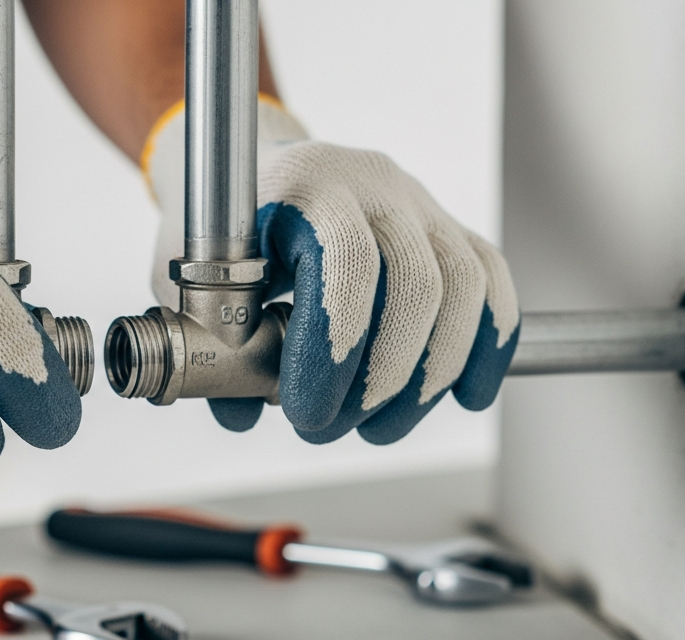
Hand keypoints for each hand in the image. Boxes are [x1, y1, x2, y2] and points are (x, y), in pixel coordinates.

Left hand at [146, 99, 518, 442]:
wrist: (254, 166)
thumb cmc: (221, 225)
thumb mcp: (193, 277)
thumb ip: (209, 345)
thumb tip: (240, 411)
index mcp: (305, 184)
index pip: (347, 264)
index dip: (333, 350)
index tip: (304, 412)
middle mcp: (373, 184)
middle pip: (416, 286)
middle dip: (379, 382)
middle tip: (330, 428)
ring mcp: (419, 203)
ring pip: (463, 290)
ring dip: (427, 379)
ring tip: (378, 427)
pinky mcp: (448, 230)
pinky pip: (491, 283)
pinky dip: (488, 346)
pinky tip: (465, 395)